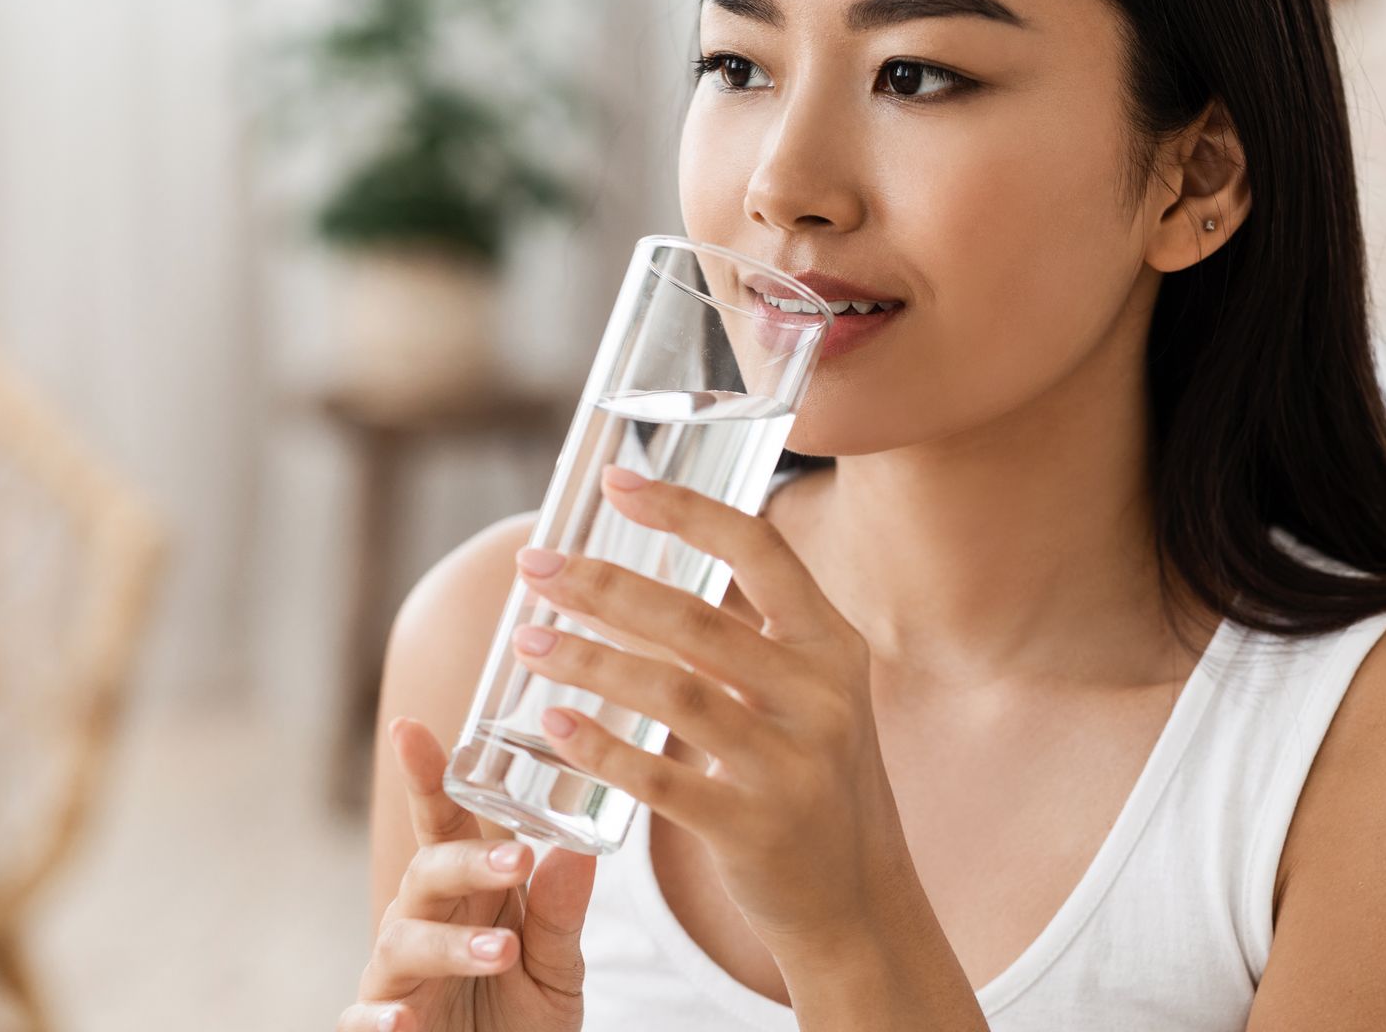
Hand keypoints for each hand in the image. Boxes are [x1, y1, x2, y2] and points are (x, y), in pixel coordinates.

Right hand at [338, 717, 595, 1031]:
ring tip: (503, 951)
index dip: (425, 774)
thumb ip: (559, 915)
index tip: (411, 728)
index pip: (444, 821)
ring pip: (404, 939)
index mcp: (466, 888)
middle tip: (517, 858)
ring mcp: (395, 975)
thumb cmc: (523, 1016)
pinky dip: (379, 1020)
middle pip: (427, 871)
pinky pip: (362, 1017)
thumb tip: (578, 851)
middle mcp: (423, 920)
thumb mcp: (558, 968)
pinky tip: (404, 1024)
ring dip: (453, 943)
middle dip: (467, 860)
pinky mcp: (377, 1027)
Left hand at [509, 463, 912, 958]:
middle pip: (696, 619)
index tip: (616, 481)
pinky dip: (600, 748)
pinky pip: (662, 780)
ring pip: (673, 692)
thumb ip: (754, 641)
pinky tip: (551, 724)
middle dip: (605, 585)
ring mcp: (793, 764)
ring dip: (589, 660)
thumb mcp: (813, 698)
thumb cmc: (815, 785)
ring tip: (525, 641)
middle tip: (535, 564)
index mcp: (833, 646)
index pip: (760, 550)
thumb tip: (646, 579)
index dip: (686, 509)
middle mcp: (821, 695)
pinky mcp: (756, 829)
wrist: (860, 903)